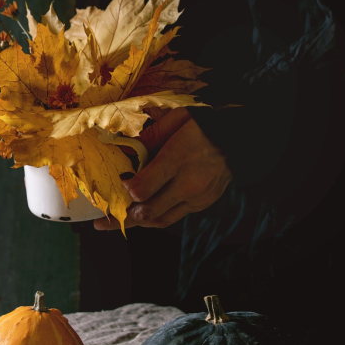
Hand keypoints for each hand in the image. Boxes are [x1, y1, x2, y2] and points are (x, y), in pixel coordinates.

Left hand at [94, 108, 231, 229]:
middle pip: (148, 212)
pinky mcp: (203, 204)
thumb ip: (149, 136)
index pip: (143, 188)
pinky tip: (140, 215)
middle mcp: (189, 183)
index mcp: (179, 158)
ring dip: (136, 224)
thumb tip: (124, 150)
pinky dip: (155, 218)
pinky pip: (173, 217)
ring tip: (115, 224)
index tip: (118, 183)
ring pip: (160, 220)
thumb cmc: (205, 125)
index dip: (125, 191)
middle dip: (121, 219)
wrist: (243, 137)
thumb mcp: (177, 120)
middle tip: (101, 222)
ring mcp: (198, 198)